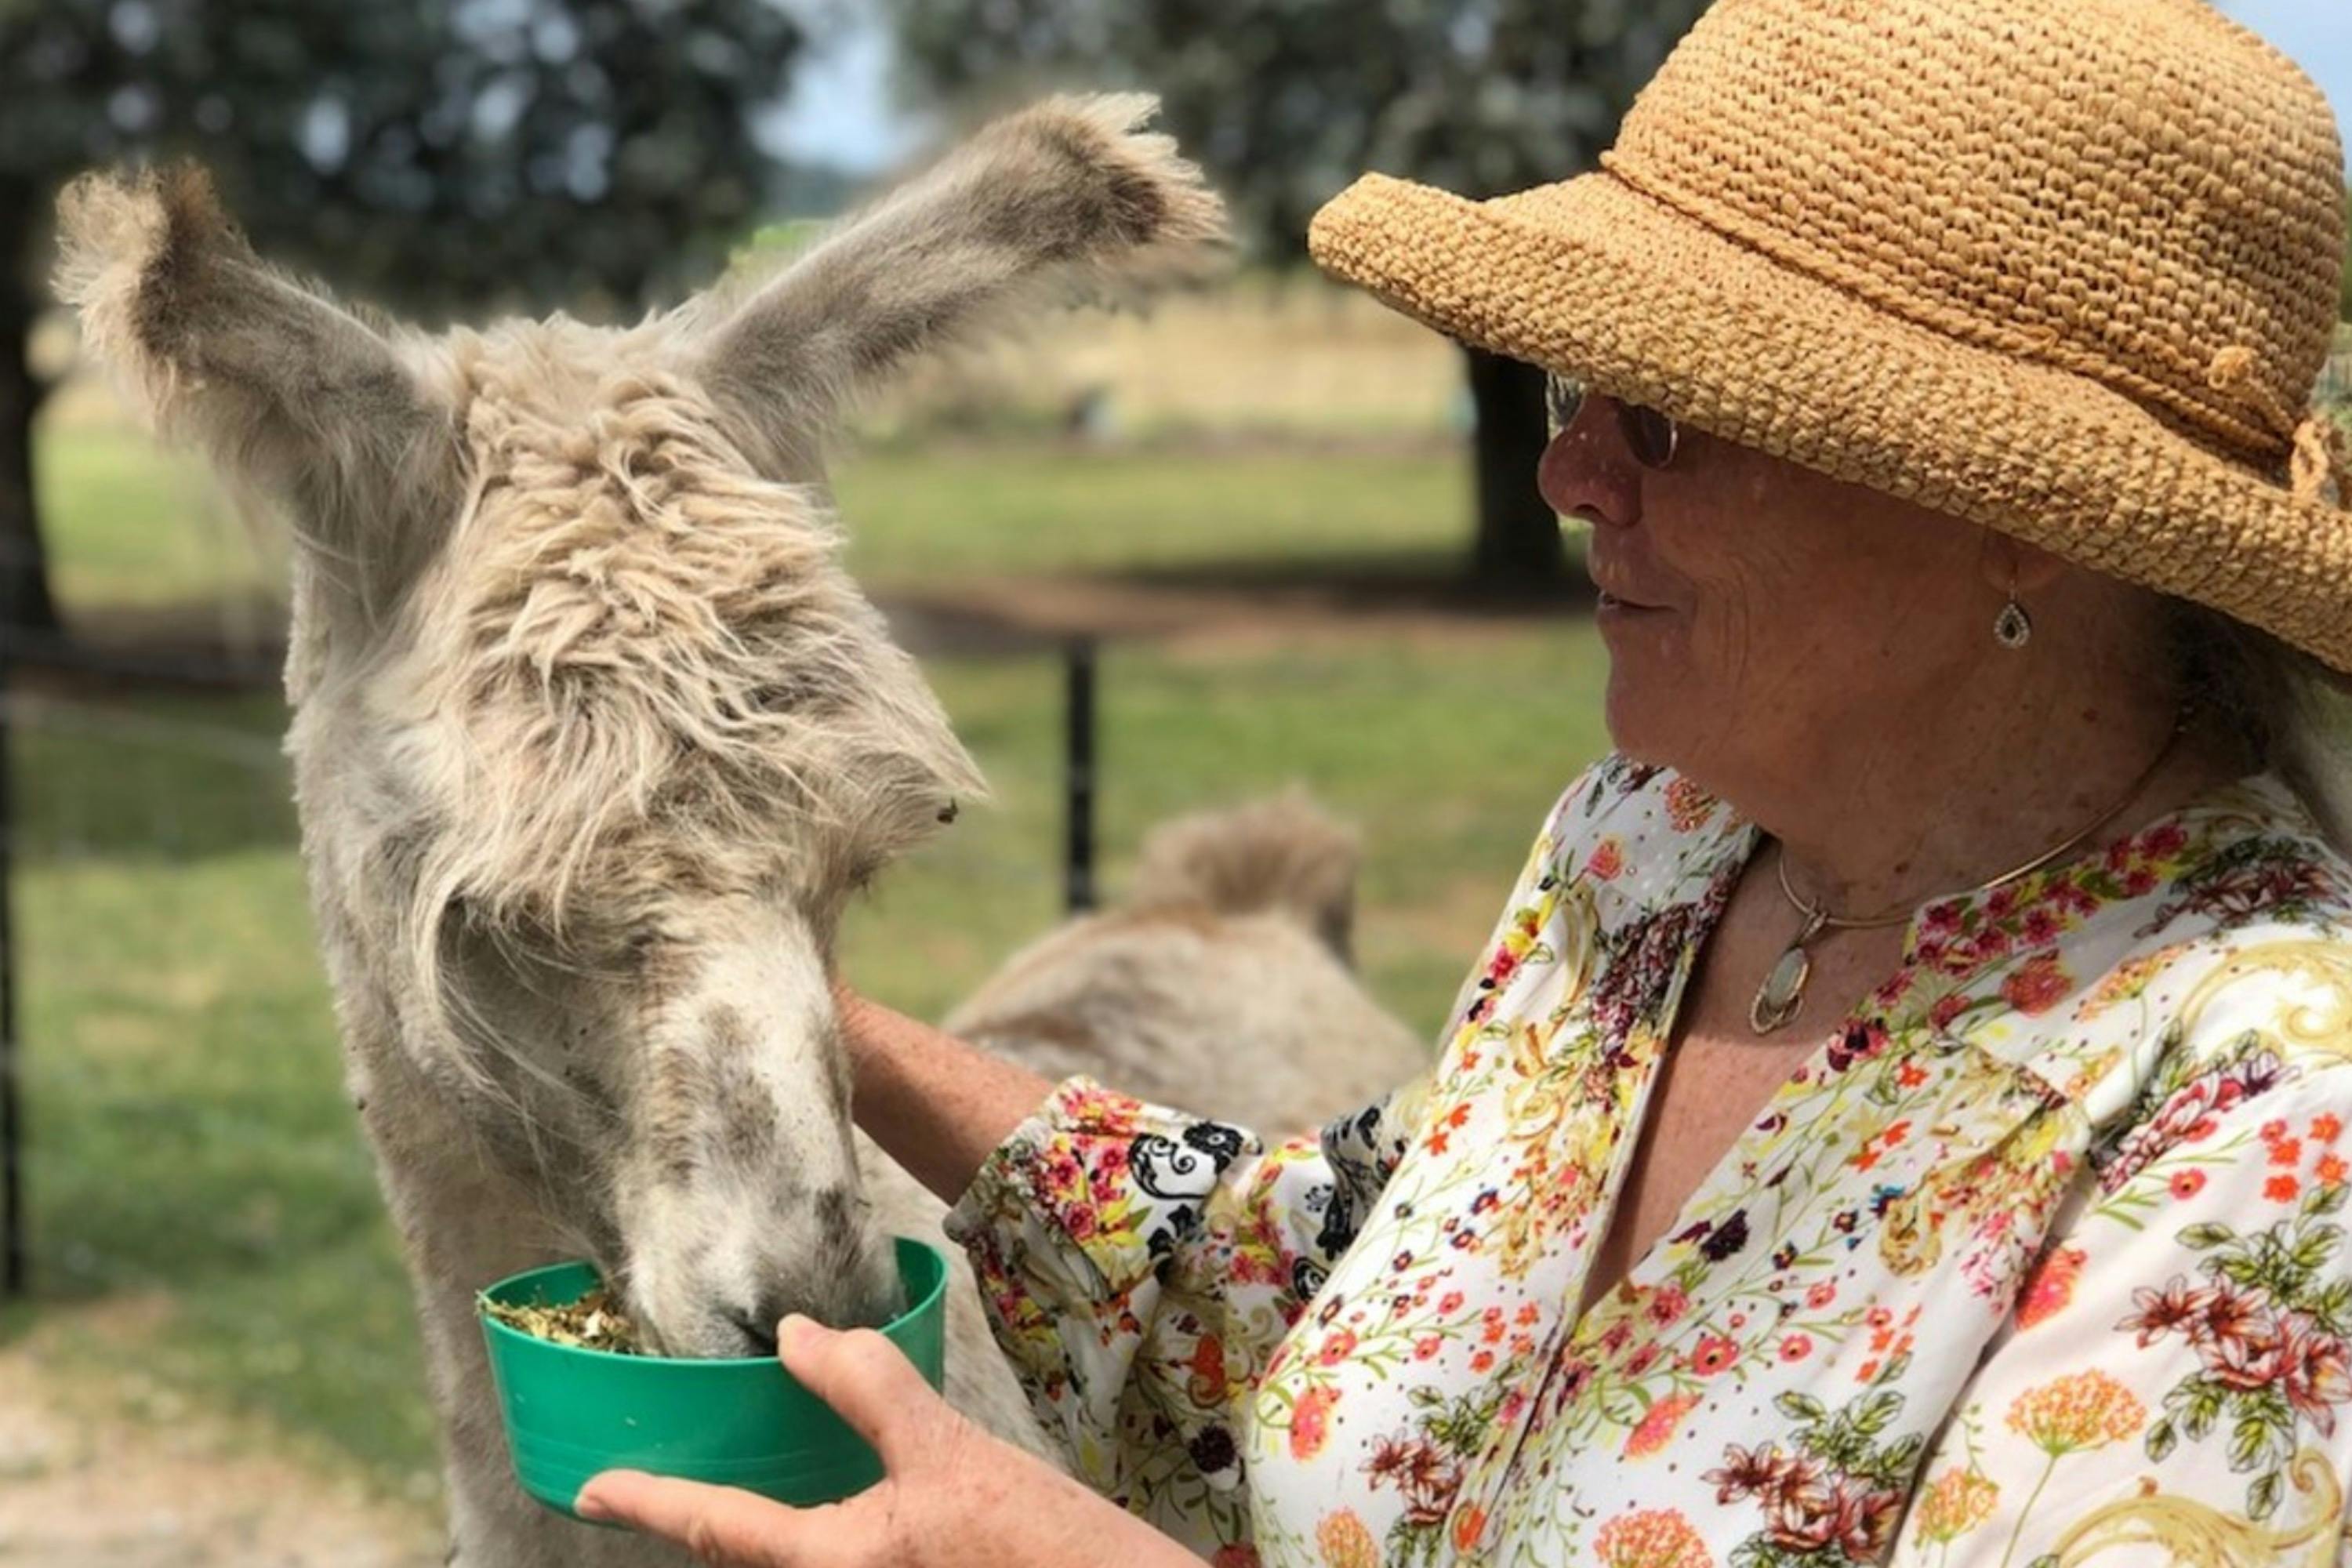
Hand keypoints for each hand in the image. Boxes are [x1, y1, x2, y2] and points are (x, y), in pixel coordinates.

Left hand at [575, 1316, 1192, 1567]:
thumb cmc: (1050, 1551)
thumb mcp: (954, 1455)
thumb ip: (870, 1390)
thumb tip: (794, 1336)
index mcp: (839, 1564)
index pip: (714, 1529)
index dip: (645, 1501)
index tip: (589, 1489)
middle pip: (748, 1561)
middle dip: (706, 1522)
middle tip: (665, 1481)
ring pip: (795, 1565)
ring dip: (764, 1532)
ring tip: (749, 1491)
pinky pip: (841, 1567)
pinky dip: (819, 1541)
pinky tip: (847, 1511)